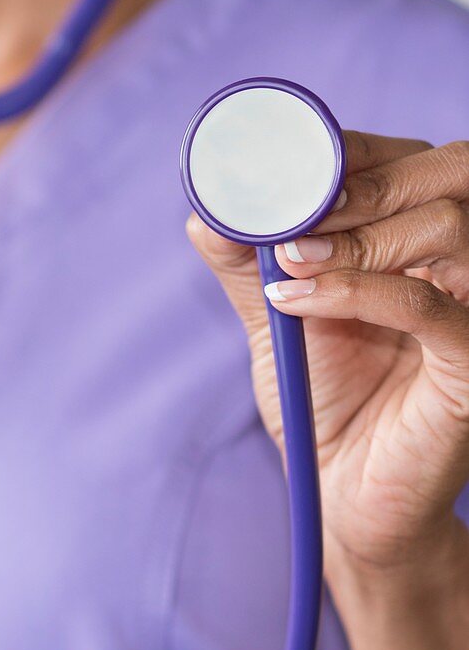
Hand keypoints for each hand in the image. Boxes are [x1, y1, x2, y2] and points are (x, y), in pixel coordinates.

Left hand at [187, 132, 468, 575]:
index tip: (279, 168)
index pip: (408, 162)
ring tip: (287, 260)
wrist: (342, 498)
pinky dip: (358, 290)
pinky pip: (431, 309)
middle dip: (362, 182)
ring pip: (451, 226)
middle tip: (288, 215)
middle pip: (448, 174)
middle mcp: (461, 267)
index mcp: (422, 243)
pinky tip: (296, 298)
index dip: (347, 151)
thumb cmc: (324, 405)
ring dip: (358, 234)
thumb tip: (206, 208)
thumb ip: (251, 264)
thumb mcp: (279, 320)